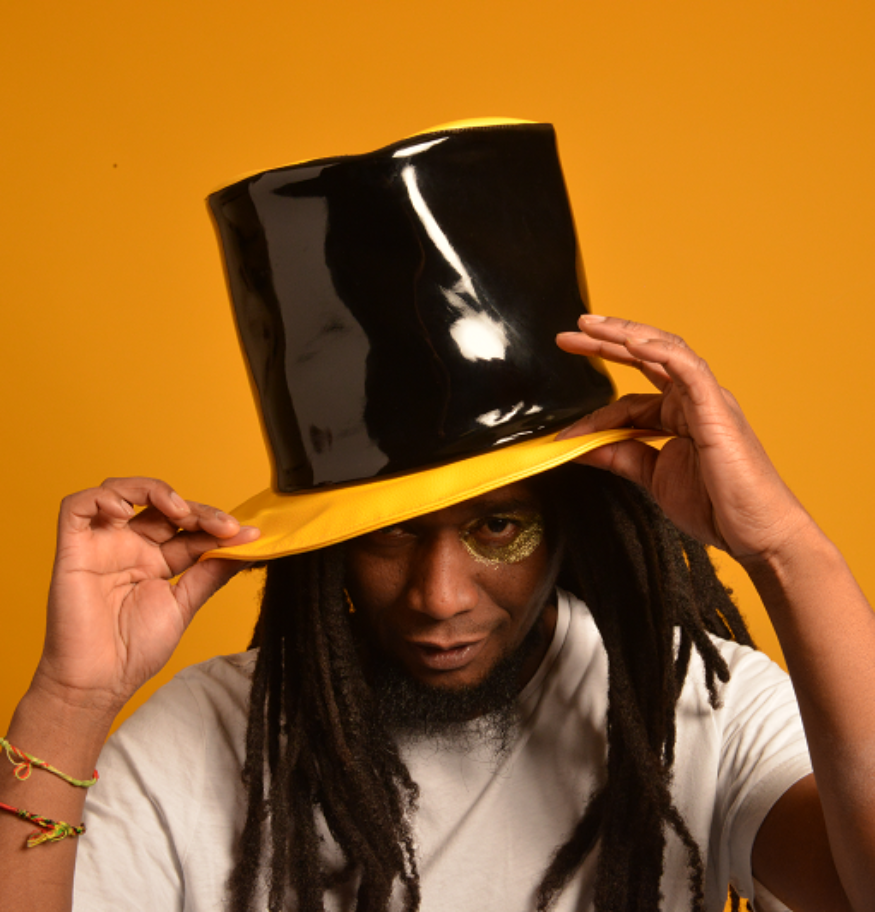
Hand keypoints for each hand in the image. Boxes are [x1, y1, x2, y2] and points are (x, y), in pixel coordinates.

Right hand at [33, 477, 259, 717]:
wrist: (98, 684)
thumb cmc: (134, 651)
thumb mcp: (184, 604)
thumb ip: (211, 572)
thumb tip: (247, 547)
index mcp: (155, 559)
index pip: (188, 527)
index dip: (215, 524)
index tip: (246, 534)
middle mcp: (128, 546)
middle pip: (160, 505)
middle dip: (196, 509)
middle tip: (222, 526)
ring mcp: (100, 545)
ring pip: (119, 490)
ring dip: (154, 491)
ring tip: (178, 511)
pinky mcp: (72, 549)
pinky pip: (76, 506)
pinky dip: (102, 498)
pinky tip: (126, 512)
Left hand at [555, 316, 809, 562]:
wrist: (756, 534)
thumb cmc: (715, 506)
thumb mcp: (652, 476)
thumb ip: (618, 455)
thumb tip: (578, 445)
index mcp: (680, 415)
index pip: (629, 400)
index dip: (594, 415)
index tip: (562, 437)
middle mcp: (694, 399)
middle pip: (645, 358)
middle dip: (605, 343)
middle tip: (568, 335)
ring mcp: (707, 399)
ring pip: (663, 351)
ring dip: (623, 336)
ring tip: (589, 327)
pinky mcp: (717, 408)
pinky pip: (686, 367)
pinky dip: (658, 351)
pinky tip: (630, 343)